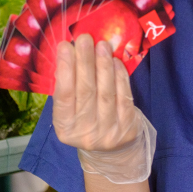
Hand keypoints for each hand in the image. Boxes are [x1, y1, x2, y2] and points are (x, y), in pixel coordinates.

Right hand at [51, 35, 139, 151]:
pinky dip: (120, 76)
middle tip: (84, 38)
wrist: (110, 153)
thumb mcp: (69, 113)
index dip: (65, 69)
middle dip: (85, 61)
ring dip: (103, 64)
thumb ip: (67, 89)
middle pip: (86, 90)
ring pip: (106, 91)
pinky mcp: (128, 127)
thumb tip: (68, 54)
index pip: (64, 95)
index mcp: (64, 127)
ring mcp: (109, 132)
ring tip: (101, 44)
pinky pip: (124, 96)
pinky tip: (115, 60)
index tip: (65, 46)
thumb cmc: (85, 123)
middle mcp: (85, 132)